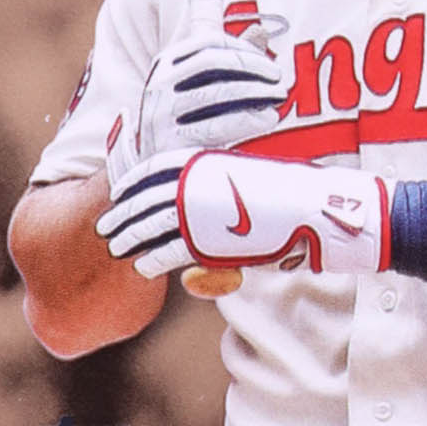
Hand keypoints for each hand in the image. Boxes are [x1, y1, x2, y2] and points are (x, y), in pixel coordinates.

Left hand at [98, 151, 388, 279]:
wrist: (320, 209)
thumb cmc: (292, 200)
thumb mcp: (251, 191)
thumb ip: (221, 206)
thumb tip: (211, 206)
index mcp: (210, 159)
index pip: (158, 166)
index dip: (135, 181)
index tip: (120, 192)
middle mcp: (201, 180)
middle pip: (147, 195)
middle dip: (124, 210)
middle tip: (106, 223)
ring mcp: (204, 208)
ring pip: (152, 223)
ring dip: (131, 235)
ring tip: (117, 246)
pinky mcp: (211, 236)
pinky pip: (171, 249)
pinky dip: (153, 258)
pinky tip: (143, 266)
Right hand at [106, 30, 284, 194]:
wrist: (161, 173)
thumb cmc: (190, 122)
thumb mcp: (205, 85)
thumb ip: (230, 59)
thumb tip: (262, 30)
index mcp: (166, 64)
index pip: (207, 41)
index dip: (243, 47)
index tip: (268, 61)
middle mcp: (158, 84)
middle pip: (212, 61)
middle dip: (253, 65)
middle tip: (280, 77)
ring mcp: (161, 113)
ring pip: (217, 92)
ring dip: (257, 91)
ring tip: (279, 96)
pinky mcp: (171, 142)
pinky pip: (217, 125)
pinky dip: (248, 119)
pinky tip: (268, 118)